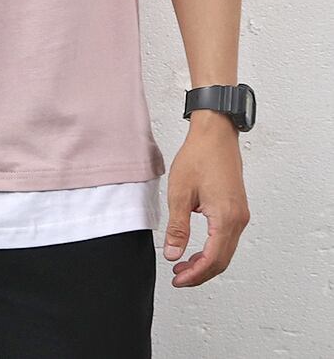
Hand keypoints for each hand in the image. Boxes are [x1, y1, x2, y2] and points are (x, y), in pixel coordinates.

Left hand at [163, 111, 250, 286]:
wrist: (215, 134)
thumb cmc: (198, 156)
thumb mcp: (180, 193)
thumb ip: (177, 227)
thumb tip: (173, 253)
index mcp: (225, 217)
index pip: (213, 259)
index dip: (195, 274)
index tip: (177, 278)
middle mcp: (238, 219)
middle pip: (222, 260)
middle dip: (200, 273)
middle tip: (178, 276)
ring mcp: (240, 214)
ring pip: (226, 250)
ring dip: (206, 262)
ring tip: (183, 264)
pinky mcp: (237, 209)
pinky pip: (227, 238)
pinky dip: (213, 249)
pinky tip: (196, 248)